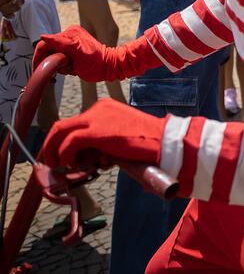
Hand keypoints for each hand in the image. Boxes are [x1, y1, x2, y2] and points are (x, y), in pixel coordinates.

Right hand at [34, 26, 161, 82]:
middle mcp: (70, 32)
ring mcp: (73, 34)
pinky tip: (71, 65)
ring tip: (68, 69)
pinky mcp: (76, 39)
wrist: (111, 65)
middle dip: (49, 61)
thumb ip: (59, 48)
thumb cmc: (96, 66)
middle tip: (57, 72)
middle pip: (48, 47)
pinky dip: (62, 59)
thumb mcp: (75, 62)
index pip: (44, 45)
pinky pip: (60, 49)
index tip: (37, 70)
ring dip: (56, 61)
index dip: (38, 59)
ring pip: (53, 50)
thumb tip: (42, 37)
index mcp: (69, 36)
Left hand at [40, 99, 165, 169]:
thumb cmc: (147, 142)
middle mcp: (97, 108)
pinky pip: (69, 144)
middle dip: (52, 145)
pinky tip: (73, 164)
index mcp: (104, 107)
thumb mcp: (120, 135)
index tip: (62, 155)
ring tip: (59, 165)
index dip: (62, 140)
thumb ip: (102, 140)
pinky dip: (66, 155)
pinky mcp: (95, 132)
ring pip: (60, 132)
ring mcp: (95, 118)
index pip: (74, 122)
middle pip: (61, 125)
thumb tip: (87, 155)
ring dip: (55, 151)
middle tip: (52, 161)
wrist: (162, 140)